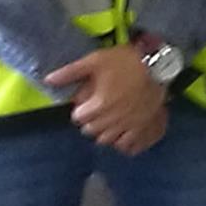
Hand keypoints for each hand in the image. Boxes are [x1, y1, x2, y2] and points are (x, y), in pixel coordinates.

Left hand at [47, 45, 167, 154]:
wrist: (158, 64)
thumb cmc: (125, 61)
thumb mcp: (94, 61)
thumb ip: (70, 72)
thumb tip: (47, 80)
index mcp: (99, 105)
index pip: (78, 118)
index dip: (80, 109)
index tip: (86, 102)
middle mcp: (112, 119)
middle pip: (91, 131)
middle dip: (90, 121)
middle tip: (96, 110)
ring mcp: (129, 124)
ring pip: (107, 140)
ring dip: (103, 132)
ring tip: (107, 121)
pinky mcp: (143, 126)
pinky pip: (127, 144)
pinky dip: (121, 142)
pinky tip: (121, 132)